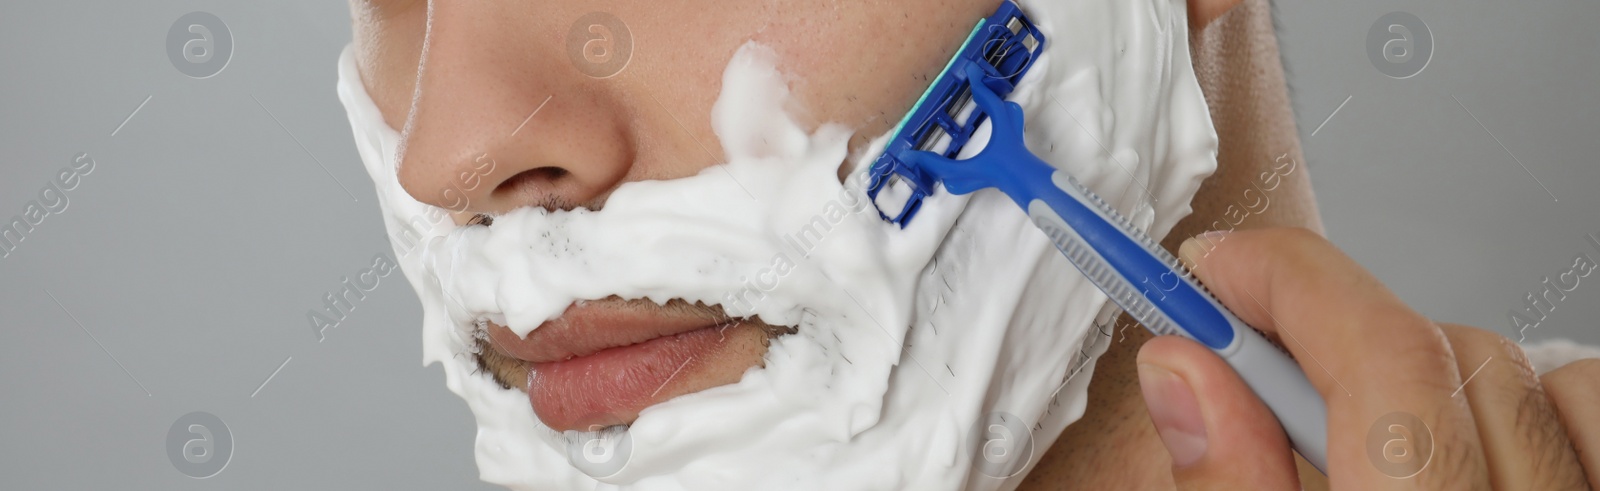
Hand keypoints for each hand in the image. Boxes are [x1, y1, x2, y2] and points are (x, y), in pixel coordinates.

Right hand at [1137, 228, 1599, 489]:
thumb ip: (1230, 486)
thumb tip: (1184, 372)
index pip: (1384, 360)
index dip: (1286, 282)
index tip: (1212, 266)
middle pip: (1445, 352)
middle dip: (1337, 343)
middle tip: (1254, 370)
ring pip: (1531, 372)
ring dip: (1437, 378)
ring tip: (1374, 443)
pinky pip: (1595, 409)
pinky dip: (1535, 405)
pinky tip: (1476, 450)